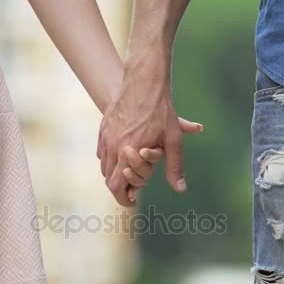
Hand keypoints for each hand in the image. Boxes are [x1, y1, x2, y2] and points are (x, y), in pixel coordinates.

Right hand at [97, 51, 201, 205]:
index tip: (133, 201)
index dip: (124, 198)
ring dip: (115, 174)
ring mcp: (106, 136)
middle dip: (120, 189)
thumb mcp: (173, 139)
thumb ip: (175, 166)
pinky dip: (110, 160)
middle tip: (132, 193)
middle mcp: (114, 146)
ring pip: (104, 167)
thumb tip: (181, 189)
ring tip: (129, 175)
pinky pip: (102, 152)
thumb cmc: (162, 110)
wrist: (144, 82)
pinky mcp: (103, 128)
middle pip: (108, 180)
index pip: (117, 186)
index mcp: (130, 152)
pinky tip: (123, 156)